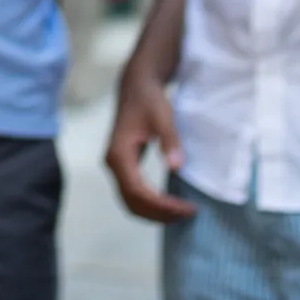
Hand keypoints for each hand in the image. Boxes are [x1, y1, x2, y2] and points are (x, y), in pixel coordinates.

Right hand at [105, 61, 195, 222]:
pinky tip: (168, 204)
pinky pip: (132, 194)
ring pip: (130, 201)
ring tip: (181, 213)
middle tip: (187, 213)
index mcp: (119, 154)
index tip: (184, 208)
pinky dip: (150, 205)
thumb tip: (176, 167)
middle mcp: (112, 163)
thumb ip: (170, 141)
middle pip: (132, 202)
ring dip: (154, 212)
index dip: (160, 205)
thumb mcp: (162, 117)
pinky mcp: (123, 166)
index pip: (137, 191)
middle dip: (159, 213)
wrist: (136, 86)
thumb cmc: (149, 100)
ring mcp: (116, 166)